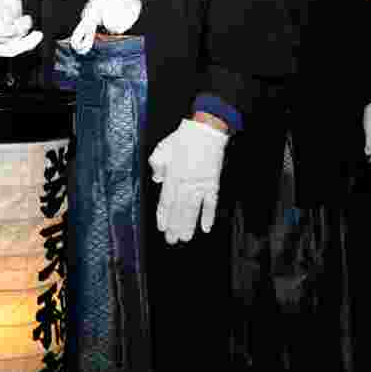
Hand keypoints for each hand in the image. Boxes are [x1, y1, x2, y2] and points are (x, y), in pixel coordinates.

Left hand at [149, 119, 227, 243]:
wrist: (206, 131)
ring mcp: (200, 184)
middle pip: (179, 209)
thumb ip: (157, 165)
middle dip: (175, 226)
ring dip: (189, 225)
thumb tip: (157, 180)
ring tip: (185, 238)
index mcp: (172, 176)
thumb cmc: (182, 138)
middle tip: (172, 240)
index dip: (163, 216)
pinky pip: (211, 203)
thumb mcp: (161, 149)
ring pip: (193, 209)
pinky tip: (206, 228)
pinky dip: (209, 215)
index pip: (166, 202)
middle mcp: (186, 183)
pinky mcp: (213, 182)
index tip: (162, 228)